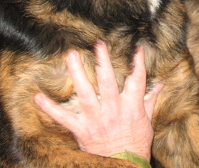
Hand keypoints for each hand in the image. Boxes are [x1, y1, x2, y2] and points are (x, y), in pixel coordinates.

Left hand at [34, 41, 161, 160]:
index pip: (137, 80)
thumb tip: (159, 85)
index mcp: (131, 106)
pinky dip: (50, 107)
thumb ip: (150, 101)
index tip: (136, 47)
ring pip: (85, 92)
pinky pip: (63, 118)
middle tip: (98, 43)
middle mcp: (113, 110)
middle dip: (102, 61)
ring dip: (77, 73)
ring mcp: (96, 119)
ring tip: (71, 55)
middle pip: (107, 81)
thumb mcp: (147, 122)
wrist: (124, 165)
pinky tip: (38, 96)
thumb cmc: (136, 144)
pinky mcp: (82, 130)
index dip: (138, 63)